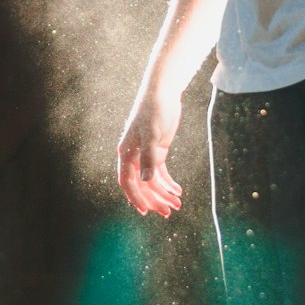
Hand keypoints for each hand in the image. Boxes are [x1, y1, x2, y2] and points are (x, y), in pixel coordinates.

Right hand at [117, 84, 183, 217]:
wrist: (163, 92)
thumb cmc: (154, 110)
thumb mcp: (153, 134)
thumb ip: (149, 158)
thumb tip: (146, 181)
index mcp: (127, 153)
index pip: (127, 182)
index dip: (135, 197)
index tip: (146, 211)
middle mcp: (134, 156)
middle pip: (142, 185)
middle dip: (154, 199)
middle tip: (169, 212)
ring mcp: (146, 154)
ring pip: (152, 181)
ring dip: (163, 193)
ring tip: (178, 204)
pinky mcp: (157, 150)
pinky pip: (160, 172)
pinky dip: (168, 183)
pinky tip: (178, 191)